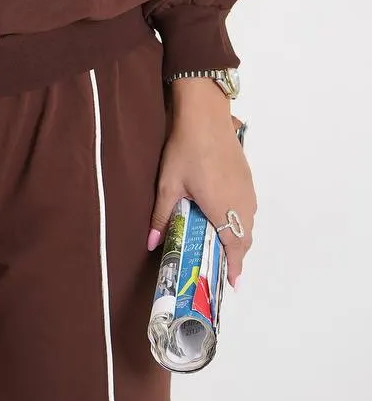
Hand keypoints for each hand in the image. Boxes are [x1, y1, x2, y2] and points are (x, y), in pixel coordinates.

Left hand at [147, 82, 256, 287]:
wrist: (205, 115)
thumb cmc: (186, 150)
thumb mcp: (168, 184)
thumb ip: (162, 216)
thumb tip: (151, 243)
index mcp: (224, 210)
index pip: (235, 248)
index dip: (235, 268)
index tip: (232, 285)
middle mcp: (242, 203)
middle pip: (245, 237)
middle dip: (236, 254)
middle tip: (221, 266)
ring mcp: (247, 189)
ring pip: (248, 222)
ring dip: (239, 236)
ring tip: (221, 243)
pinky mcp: (247, 176)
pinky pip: (248, 207)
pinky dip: (241, 218)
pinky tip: (225, 214)